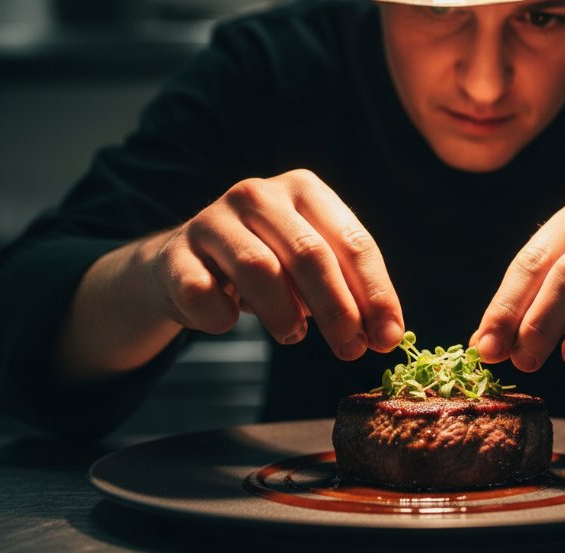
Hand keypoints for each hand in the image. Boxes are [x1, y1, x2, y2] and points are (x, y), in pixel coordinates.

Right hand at [148, 169, 403, 359]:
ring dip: (284, 315)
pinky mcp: (175, 253)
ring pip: (259, 269)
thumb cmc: (267, 268)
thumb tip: (383, 333)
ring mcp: (213, 220)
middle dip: (338, 310)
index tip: (389, 337)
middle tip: (351, 350)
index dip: (376, 293)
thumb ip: (348, 292)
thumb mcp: (311, 269)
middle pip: (310, 254)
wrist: (185, 266)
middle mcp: (259, 195)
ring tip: (292, 334)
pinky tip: (229, 321)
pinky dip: (222, 318)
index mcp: (305, 190)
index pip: (354, 242)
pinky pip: (203, 293)